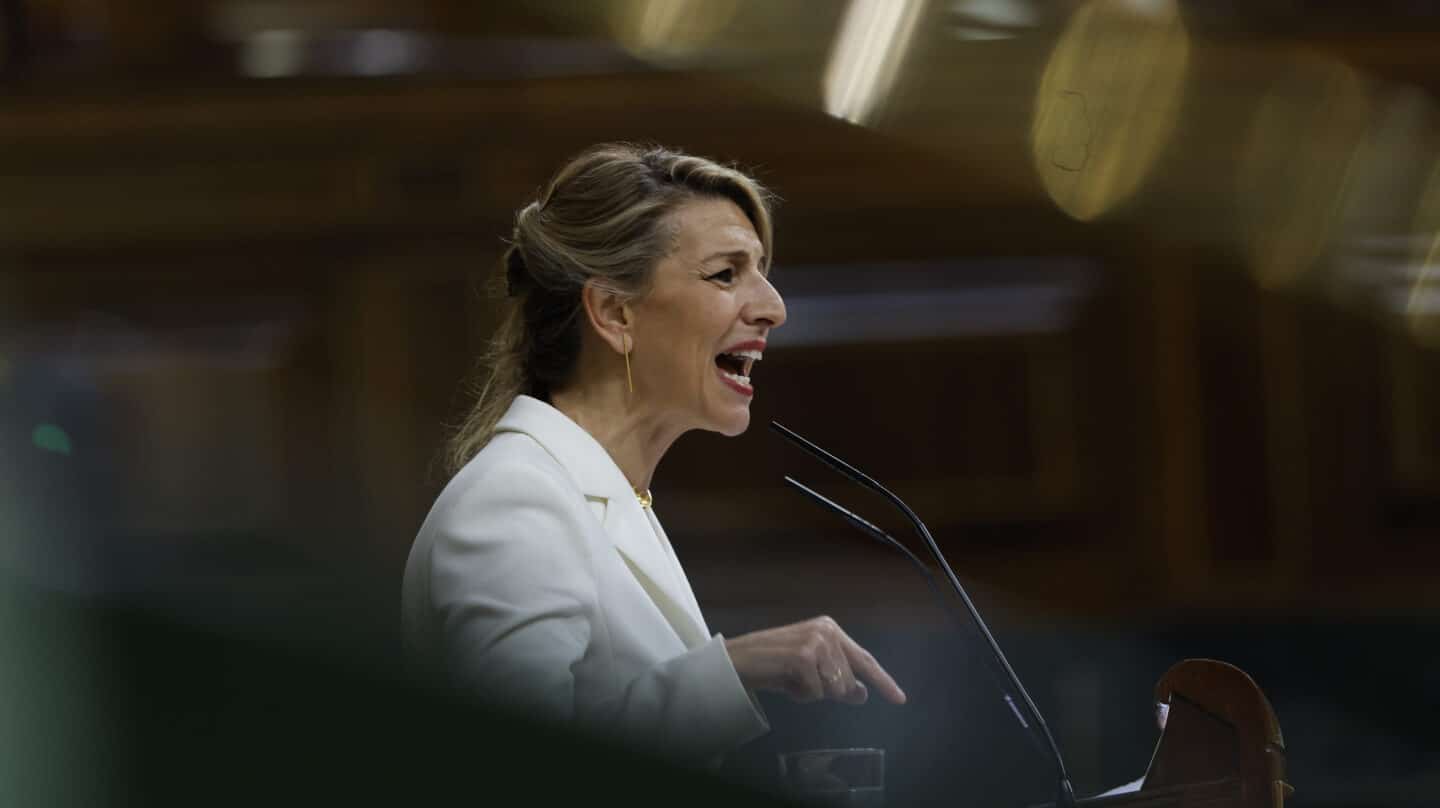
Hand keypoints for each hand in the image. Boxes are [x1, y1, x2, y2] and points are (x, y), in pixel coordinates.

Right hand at [724, 616, 905, 705]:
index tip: (900, 699)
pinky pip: (816, 693)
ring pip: (835, 688)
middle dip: (827, 691)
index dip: (883, 681)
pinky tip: (785, 682)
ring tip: (791, 679)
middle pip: (848, 681)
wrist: (737, 661)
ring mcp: (816, 641)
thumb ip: (838, 681)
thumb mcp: (811, 674)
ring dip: (812, 693)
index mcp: (831, 630)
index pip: (864, 660)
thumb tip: (863, 693)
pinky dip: (801, 695)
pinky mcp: (804, 655)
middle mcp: (827, 630)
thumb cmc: (773, 666)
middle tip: (799, 681)